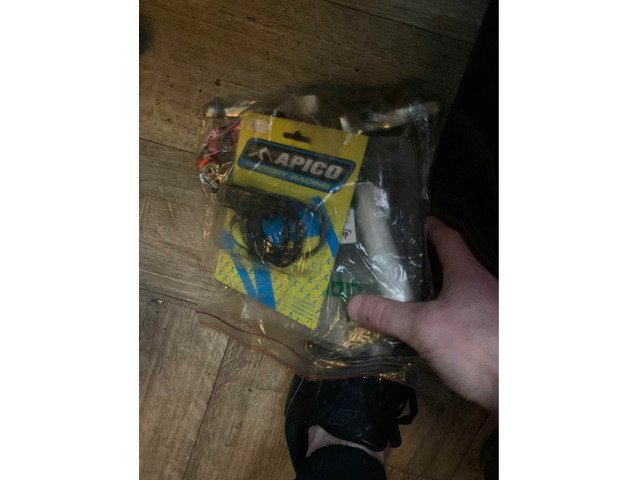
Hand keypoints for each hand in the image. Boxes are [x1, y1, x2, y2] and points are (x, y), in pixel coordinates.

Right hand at [348, 217, 497, 410]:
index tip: (418, 223)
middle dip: (431, 266)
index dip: (432, 228)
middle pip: (456, 268)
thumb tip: (352, 302)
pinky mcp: (495, 340)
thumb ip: (388, 315)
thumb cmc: (476, 343)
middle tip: (401, 269)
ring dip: (440, 297)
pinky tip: (434, 339)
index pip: (449, 240)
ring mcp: (494, 315)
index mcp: (468, 274)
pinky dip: (449, 322)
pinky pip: (467, 322)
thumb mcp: (424, 327)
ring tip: (410, 304)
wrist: (523, 387)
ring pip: (462, 297)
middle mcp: (485, 289)